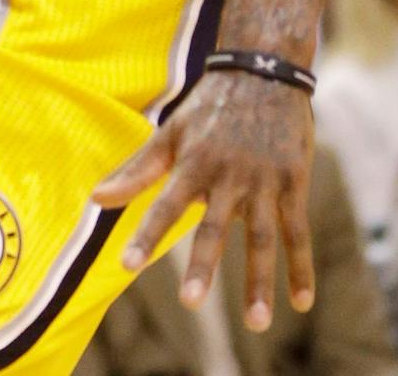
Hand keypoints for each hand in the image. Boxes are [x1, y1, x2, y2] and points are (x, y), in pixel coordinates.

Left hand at [91, 68, 314, 331]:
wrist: (263, 72)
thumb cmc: (209, 107)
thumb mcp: (170, 132)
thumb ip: (136, 169)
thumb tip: (96, 197)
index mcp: (193, 162)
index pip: (163, 205)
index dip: (144, 234)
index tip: (126, 264)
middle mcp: (227, 174)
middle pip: (214, 227)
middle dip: (204, 266)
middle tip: (190, 302)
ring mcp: (263, 181)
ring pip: (262, 238)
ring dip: (260, 282)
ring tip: (257, 324)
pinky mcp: (293, 184)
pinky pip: (297, 231)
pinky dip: (301, 268)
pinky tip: (301, 302)